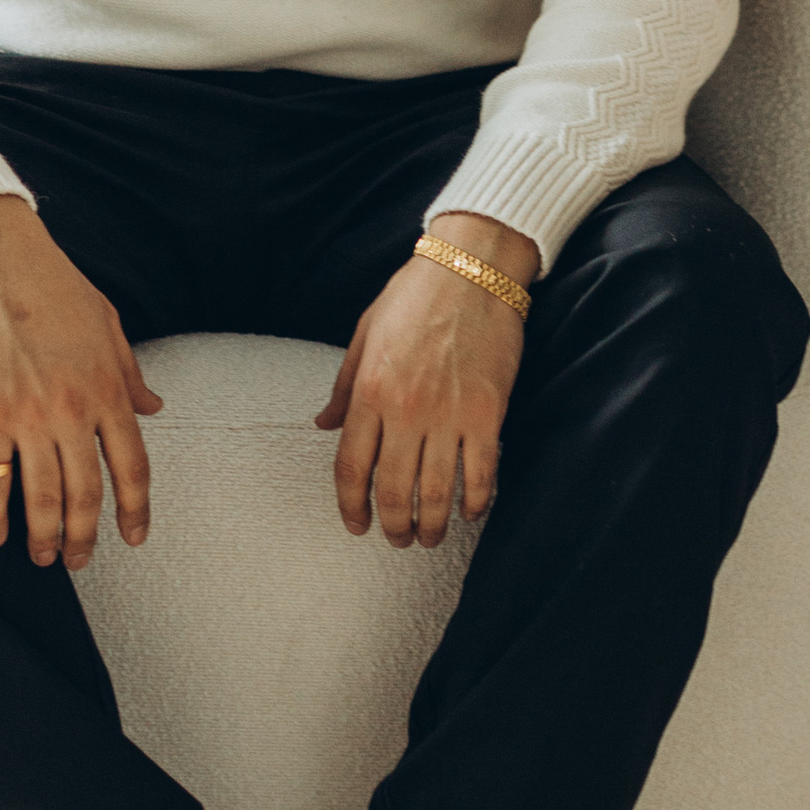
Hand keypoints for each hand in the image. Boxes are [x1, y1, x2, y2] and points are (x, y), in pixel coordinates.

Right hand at [0, 194, 161, 569]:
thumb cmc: (55, 285)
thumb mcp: (109, 324)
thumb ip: (130, 372)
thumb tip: (154, 405)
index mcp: (109, 389)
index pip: (133, 466)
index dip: (135, 509)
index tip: (134, 537)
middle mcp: (74, 410)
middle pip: (87, 493)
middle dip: (84, 536)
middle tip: (78, 561)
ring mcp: (30, 416)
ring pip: (43, 496)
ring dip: (44, 535)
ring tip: (42, 556)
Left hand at [314, 218, 537, 546]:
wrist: (472, 268)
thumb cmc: (415, 295)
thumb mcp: (365, 334)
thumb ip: (344, 388)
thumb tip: (322, 425)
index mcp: (370, 390)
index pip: (351, 467)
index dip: (351, 505)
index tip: (356, 525)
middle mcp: (406, 409)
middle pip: (393, 490)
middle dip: (392, 526)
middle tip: (397, 540)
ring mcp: (449, 414)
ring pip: (437, 492)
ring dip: (433, 525)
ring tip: (430, 537)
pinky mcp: (488, 413)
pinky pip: (481, 473)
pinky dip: (476, 501)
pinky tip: (471, 513)